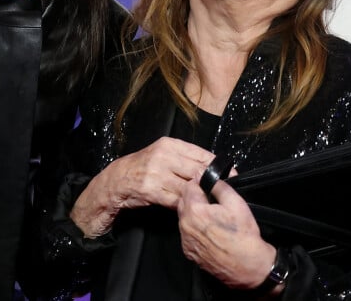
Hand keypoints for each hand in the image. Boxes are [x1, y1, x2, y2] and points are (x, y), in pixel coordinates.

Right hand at [71, 137, 214, 237]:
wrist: (118, 179)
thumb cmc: (144, 167)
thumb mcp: (163, 155)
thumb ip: (185, 159)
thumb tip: (213, 168)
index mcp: (169, 144)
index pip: (201, 154)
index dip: (218, 166)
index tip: (232, 174)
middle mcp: (164, 156)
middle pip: (197, 171)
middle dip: (213, 183)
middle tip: (224, 192)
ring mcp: (157, 173)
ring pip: (189, 187)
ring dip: (200, 196)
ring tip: (210, 202)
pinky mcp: (152, 190)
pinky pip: (177, 200)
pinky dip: (186, 205)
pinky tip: (191, 207)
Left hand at [177, 177, 275, 289]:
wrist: (250, 268)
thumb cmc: (244, 236)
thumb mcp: (236, 203)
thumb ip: (218, 185)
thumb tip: (204, 174)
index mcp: (195, 211)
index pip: (188, 186)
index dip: (199, 183)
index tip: (209, 187)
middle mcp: (185, 225)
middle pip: (183, 200)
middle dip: (195, 197)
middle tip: (212, 202)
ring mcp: (186, 240)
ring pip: (184, 217)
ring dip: (193, 213)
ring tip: (212, 217)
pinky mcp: (189, 252)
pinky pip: (186, 233)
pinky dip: (194, 229)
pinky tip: (209, 231)